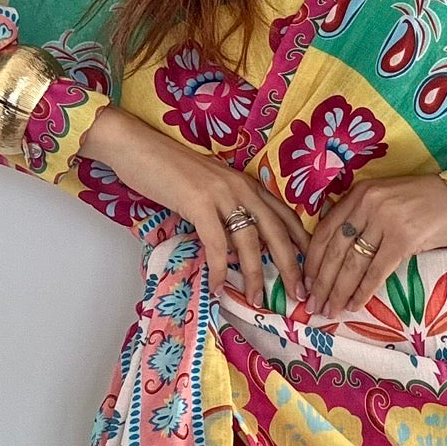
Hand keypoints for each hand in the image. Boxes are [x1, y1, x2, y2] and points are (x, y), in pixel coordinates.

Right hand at [84, 105, 310, 304]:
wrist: (136, 146)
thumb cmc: (167, 167)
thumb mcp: (208, 186)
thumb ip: (226, 208)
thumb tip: (235, 243)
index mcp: (245, 182)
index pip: (284, 214)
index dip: (300, 242)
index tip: (310, 267)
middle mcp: (240, 186)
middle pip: (276, 230)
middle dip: (290, 265)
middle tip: (300, 294)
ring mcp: (221, 194)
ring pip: (249, 241)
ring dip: (255, 274)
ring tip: (258, 299)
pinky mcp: (198, 203)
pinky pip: (216, 243)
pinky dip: (219, 268)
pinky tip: (217, 286)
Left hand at [303, 174, 446, 320]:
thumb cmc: (421, 202)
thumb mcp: (383, 199)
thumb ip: (359, 217)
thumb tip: (333, 255)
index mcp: (359, 193)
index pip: (325, 230)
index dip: (313, 260)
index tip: (306, 282)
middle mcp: (368, 204)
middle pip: (335, 250)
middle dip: (322, 282)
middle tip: (313, 305)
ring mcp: (386, 221)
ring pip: (353, 263)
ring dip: (339, 291)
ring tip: (331, 310)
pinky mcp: (404, 239)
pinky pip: (377, 271)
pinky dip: (364, 291)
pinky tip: (355, 305)